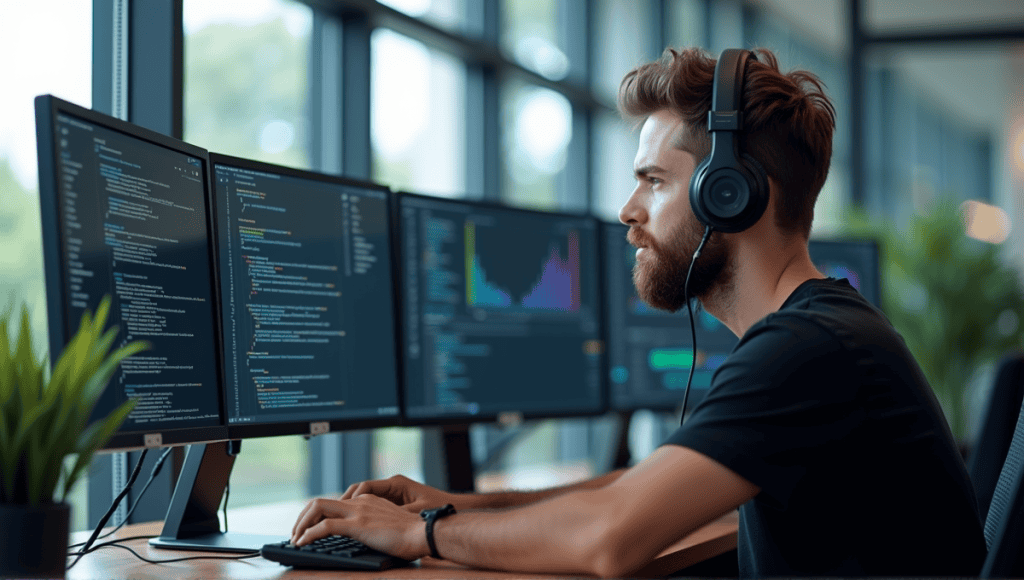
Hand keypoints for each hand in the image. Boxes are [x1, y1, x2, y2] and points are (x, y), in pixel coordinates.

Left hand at [289, 495, 427, 560]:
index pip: (334, 503)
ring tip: (295, 539)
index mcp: (367, 501)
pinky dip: (309, 534)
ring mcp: (358, 511)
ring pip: (318, 508)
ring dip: (302, 524)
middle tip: (296, 534)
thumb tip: (367, 535)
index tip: (309, 528)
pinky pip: (325, 526)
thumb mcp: (388, 524)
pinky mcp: (358, 525)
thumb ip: (374, 524)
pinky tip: (302, 543)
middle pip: (320, 502)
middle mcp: (360, 502)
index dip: (317, 515)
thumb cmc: (412, 535)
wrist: (423, 533)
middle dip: (303, 517)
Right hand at [339, 474, 456, 512]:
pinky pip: (372, 505)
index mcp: (395, 483)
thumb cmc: (436, 508)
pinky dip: (361, 512)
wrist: (449, 512)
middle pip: (360, 490)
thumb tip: (377, 518)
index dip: (351, 498)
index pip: (365, 486)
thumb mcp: (415, 511)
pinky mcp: (393, 502)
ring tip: (337, 520)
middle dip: (346, 501)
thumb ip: (396, 513)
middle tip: (332, 514)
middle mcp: (391, 485)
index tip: (341, 509)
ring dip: (351, 507)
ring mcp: (391, 494)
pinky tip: (354, 524)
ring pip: (364, 498)